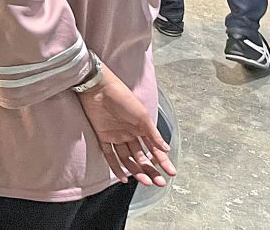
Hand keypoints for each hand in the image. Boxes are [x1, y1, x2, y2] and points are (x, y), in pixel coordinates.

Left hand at [76, 64, 174, 187]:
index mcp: (140, 128)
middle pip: (141, 156)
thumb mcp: (142, 116)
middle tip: (159, 182)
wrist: (99, 87)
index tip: (171, 173)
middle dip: (150, 170)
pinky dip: (116, 167)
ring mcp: (115, 136)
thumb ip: (152, 134)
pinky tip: (124, 178)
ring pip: (127, 158)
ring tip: (145, 182)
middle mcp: (129, 134)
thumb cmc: (123, 97)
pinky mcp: (102, 136)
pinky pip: (109, 155)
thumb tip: (166, 149)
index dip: (163, 161)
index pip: (153, 148)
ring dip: (136, 171)